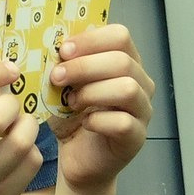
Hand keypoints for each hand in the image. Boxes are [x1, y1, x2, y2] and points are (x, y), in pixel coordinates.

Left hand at [51, 25, 153, 189]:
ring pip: (127, 89)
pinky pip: (123, 122)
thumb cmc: (72, 117)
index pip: (120, 36)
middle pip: (122, 61)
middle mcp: (141, 83)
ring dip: (92, 92)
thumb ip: (65, 63)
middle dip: (84, 66)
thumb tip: (50, 43)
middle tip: (57, 77)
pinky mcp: (136, 137)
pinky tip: (84, 123)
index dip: (90, 39)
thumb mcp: (65, 85)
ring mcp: (143, 111)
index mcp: (126, 62)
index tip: (63, 50)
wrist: (76, 158)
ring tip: (71, 102)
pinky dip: (97, 120)